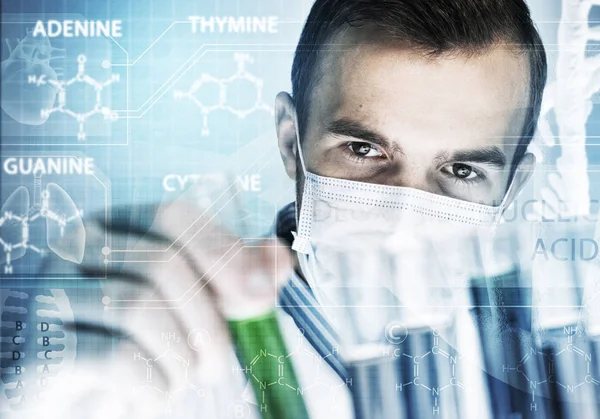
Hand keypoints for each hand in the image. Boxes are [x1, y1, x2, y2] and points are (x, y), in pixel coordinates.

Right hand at [65, 183, 291, 416]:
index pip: (174, 215)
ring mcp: (50, 293)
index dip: (225, 252)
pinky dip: (152, 387)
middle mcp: (77, 248)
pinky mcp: (41, 348)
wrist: (77, 389)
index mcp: (117, 227)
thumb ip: (233, 278)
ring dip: (182, 358)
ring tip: (182, 378)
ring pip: (140, 309)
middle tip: (217, 364)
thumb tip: (281, 259)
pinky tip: (148, 396)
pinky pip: (116, 357)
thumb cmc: (138, 341)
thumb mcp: (189, 303)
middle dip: (210, 323)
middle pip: (163, 263)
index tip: (263, 296)